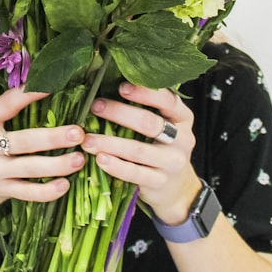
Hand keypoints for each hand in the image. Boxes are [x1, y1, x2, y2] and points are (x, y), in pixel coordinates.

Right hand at [0, 87, 85, 226]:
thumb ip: (6, 112)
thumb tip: (43, 87)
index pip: (8, 103)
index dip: (30, 94)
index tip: (54, 85)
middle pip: (25, 141)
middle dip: (54, 138)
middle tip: (79, 133)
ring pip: (31, 168)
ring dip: (58, 164)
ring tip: (80, 159)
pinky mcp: (1, 191)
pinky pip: (28, 192)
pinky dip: (48, 191)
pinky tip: (65, 185)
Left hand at [83, 82, 202, 225]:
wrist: (176, 188)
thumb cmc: (162, 147)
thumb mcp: (164, 125)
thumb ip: (147, 108)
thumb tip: (110, 83)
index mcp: (183, 118)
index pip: (168, 100)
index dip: (144, 93)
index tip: (121, 87)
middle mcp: (182, 139)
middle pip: (149, 123)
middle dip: (119, 113)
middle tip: (95, 107)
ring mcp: (172, 163)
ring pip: (138, 150)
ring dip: (109, 143)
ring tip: (87, 139)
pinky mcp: (160, 182)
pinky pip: (134, 173)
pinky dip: (115, 166)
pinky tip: (99, 159)